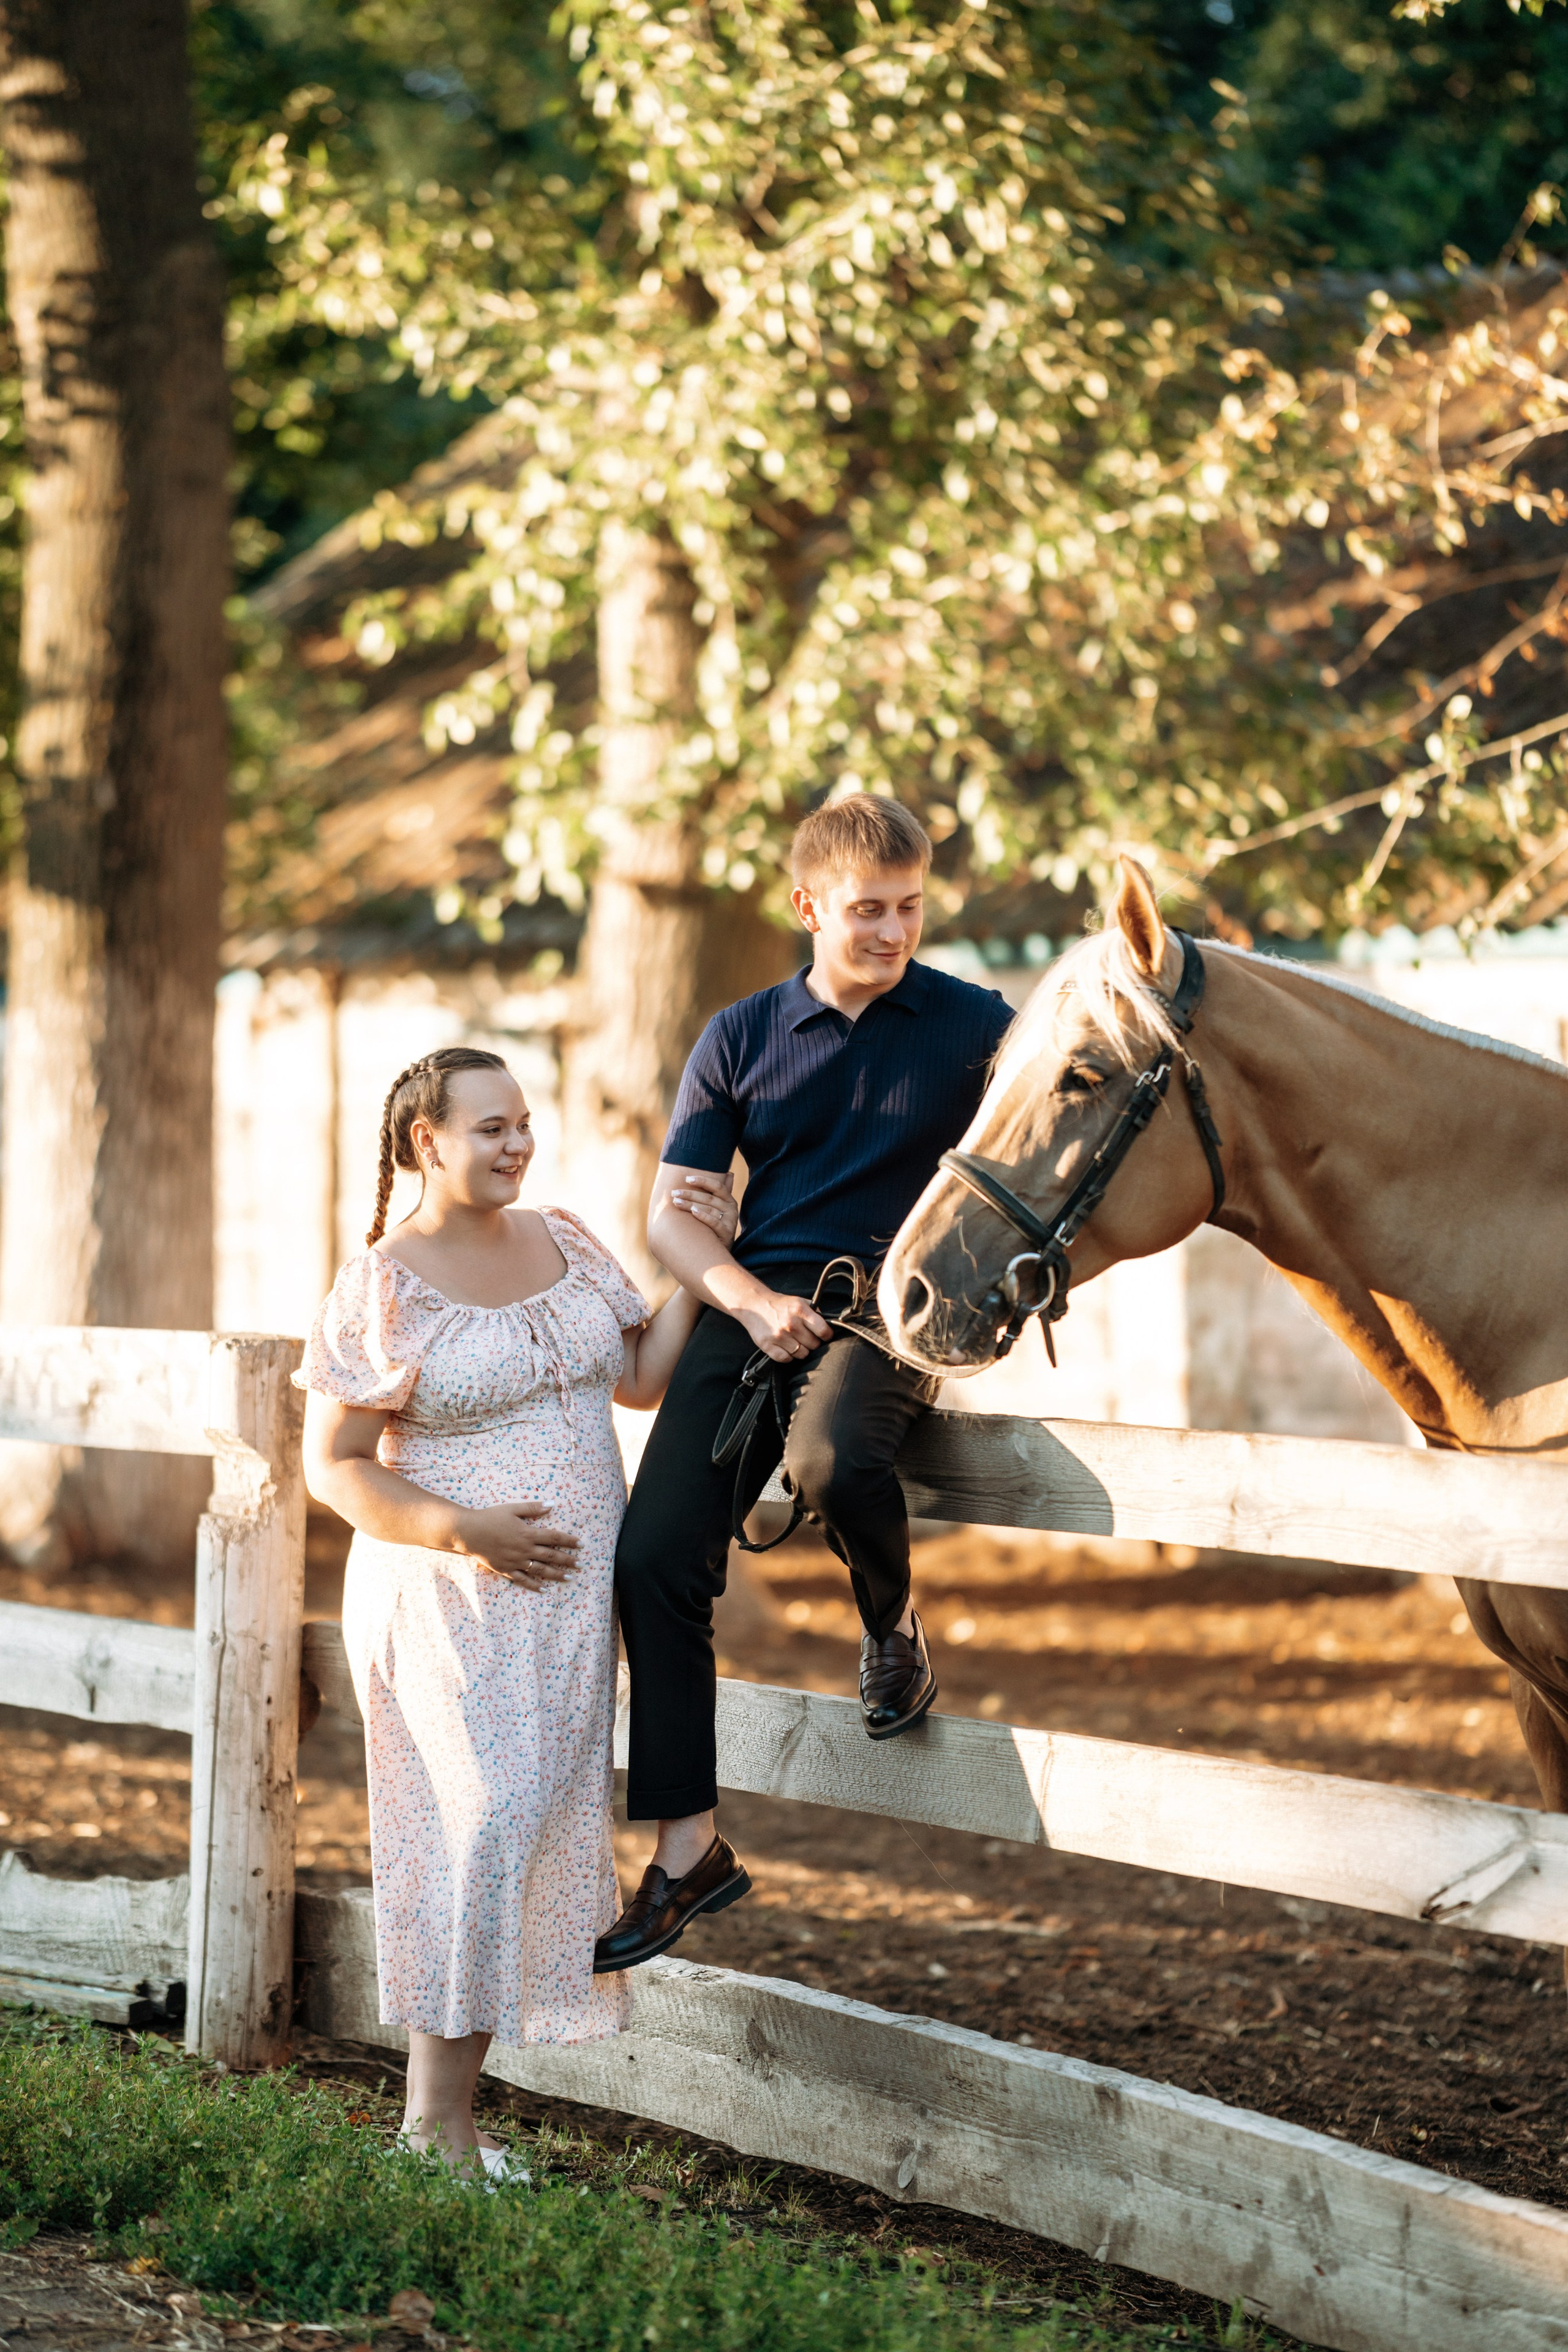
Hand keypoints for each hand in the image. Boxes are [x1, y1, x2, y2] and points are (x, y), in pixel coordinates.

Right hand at [451, 1499, 579, 1589]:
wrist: (469, 1533)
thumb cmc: (490, 1518)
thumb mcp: (512, 1509)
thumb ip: (533, 1508)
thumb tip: (552, 1505)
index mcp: (527, 1533)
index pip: (554, 1537)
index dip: (569, 1540)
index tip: (581, 1544)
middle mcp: (524, 1549)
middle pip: (551, 1555)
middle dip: (568, 1559)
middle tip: (581, 1564)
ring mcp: (516, 1561)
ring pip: (540, 1570)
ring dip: (557, 1574)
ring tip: (570, 1578)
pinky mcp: (506, 1570)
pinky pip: (523, 1580)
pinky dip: (534, 1585)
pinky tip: (545, 1589)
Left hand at [668, 1167, 738, 1245]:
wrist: (721, 1250)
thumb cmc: (717, 1225)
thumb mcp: (720, 1208)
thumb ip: (721, 1192)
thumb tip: (729, 1172)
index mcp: (729, 1200)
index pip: (717, 1186)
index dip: (703, 1181)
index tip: (687, 1178)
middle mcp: (731, 1209)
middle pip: (709, 1198)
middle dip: (690, 1194)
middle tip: (674, 1192)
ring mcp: (730, 1221)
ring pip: (708, 1209)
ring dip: (691, 1204)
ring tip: (676, 1202)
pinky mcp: (727, 1233)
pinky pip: (714, 1222)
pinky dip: (703, 1216)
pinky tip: (692, 1211)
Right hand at [737, 1286, 831, 1364]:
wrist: (754, 1304)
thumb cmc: (780, 1304)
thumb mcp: (800, 1301)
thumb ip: (815, 1312)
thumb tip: (828, 1326)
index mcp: (800, 1311)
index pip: (823, 1331)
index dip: (827, 1335)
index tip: (824, 1335)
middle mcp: (791, 1324)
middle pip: (814, 1345)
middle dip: (812, 1342)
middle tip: (806, 1337)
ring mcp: (779, 1336)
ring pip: (802, 1354)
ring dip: (801, 1350)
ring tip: (795, 1341)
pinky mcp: (768, 1345)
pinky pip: (787, 1359)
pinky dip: (788, 1356)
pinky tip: (786, 1347)